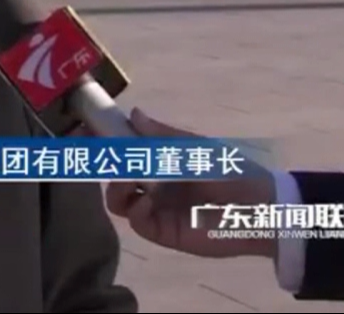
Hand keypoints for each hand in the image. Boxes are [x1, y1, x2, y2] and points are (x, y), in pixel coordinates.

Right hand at [106, 109, 277, 259]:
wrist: (258, 210)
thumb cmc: (232, 172)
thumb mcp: (196, 148)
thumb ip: (162, 134)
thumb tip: (133, 113)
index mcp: (163, 160)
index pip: (126, 149)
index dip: (105, 140)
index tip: (85, 129)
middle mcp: (155, 183)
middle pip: (115, 174)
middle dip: (103, 164)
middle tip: (97, 155)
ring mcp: (156, 208)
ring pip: (118, 199)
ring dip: (116, 188)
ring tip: (128, 182)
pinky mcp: (162, 231)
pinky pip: (136, 221)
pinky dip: (134, 209)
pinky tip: (146, 201)